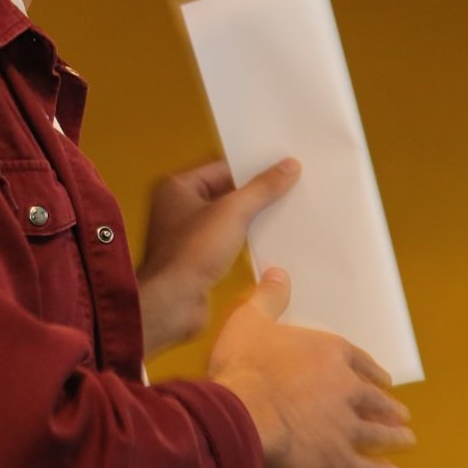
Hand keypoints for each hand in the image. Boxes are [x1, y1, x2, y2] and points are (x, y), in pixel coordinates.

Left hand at [138, 157, 298, 354]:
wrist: (173, 302)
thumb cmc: (193, 251)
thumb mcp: (233, 212)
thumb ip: (261, 188)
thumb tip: (289, 165)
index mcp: (177, 187)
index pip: (222, 168)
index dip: (252, 168)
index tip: (284, 166)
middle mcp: (179, 207)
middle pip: (226, 192)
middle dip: (256, 193)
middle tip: (293, 185)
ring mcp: (188, 234)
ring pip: (228, 218)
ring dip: (254, 217)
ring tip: (290, 209)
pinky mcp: (199, 258)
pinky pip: (228, 240)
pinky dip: (247, 238)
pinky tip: (273, 237)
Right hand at [207, 267, 414, 467]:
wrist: (243, 413)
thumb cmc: (245, 366)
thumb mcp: (251, 320)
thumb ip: (269, 298)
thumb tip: (279, 273)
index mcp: (329, 354)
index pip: (359, 360)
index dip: (371, 370)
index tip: (384, 379)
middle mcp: (346, 389)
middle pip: (375, 399)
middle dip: (388, 407)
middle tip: (400, 413)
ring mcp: (346, 426)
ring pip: (378, 433)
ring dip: (394, 437)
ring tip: (406, 440)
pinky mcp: (337, 460)